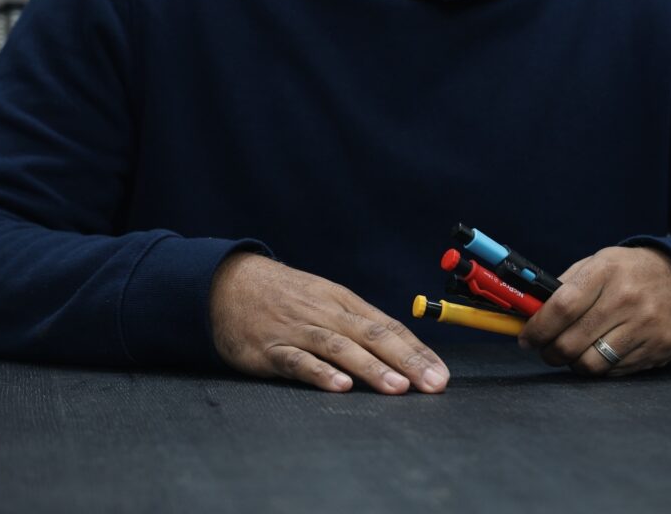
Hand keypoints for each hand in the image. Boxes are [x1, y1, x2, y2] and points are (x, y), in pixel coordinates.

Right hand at [209, 253, 449, 393]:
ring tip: (397, 387)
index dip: (418, 351)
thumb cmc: (285, 297)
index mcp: (345, 304)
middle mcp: (327, 315)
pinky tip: (340, 386)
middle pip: (373, 336)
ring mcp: (299, 331)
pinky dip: (320, 373)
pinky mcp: (271, 349)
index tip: (442, 373)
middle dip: (407, 361)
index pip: (389, 327)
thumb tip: (400, 350)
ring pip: (340, 348)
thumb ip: (358, 325)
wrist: (228, 282)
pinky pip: (298, 362)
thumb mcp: (326, 301)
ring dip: (371, 368)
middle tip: (434, 384)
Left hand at [519, 246, 670, 375]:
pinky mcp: (657, 349)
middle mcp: (626, 298)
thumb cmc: (629, 274)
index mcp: (606, 271)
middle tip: (545, 349)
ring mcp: (644, 326)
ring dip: (573, 363)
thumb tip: (529, 314)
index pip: (561, 307)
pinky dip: (600, 367)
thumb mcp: (598, 264)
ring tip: (572, 353)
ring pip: (591, 364)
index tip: (526, 338)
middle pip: (571, 342)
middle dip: (549, 352)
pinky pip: (613, 371)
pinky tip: (600, 352)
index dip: (537, 328)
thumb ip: (564, 287)